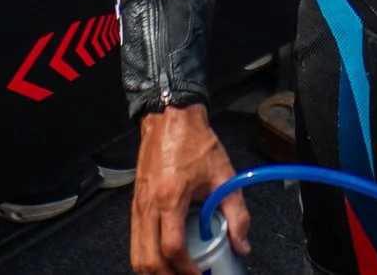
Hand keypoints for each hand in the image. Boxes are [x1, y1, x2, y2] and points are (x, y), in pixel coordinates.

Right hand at [129, 104, 246, 274]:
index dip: (187, 270)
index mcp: (169, 197)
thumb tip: (242, 246)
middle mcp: (148, 205)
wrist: (170, 118)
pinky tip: (165, 260)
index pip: (172, 248)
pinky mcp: (135, 205)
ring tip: (177, 273)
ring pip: (136, 254)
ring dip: (155, 271)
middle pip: (148, 259)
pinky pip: (135, 241)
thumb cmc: (195, 144)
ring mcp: (137, 206)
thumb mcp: (224, 176)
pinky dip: (147, 257)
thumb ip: (237, 213)